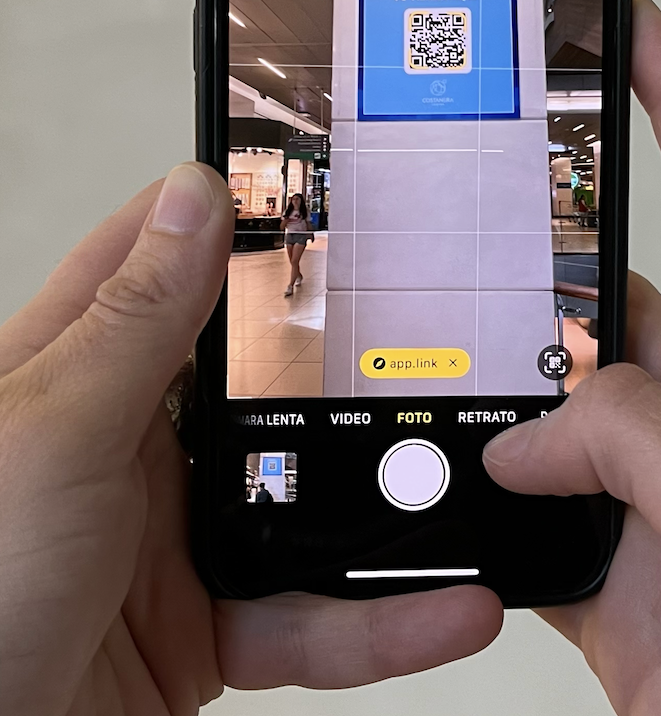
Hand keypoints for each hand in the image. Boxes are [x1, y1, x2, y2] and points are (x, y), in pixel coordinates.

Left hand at [0, 164, 501, 714]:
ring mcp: (169, 540)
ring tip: (465, 476)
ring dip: (386, 500)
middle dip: (341, 356)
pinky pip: (311, 617)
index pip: (155, 264)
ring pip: (303, 498)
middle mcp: (125, 447)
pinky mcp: (205, 629)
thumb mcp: (52, 436)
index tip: (312, 175)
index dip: (227, 216)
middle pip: (257, 377)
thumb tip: (195, 198)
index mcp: (74, 377)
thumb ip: (134, 323)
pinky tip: (444, 608)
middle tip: (431, 316)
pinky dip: (382, 621)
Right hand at [485, 0, 660, 715]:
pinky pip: (531, 526)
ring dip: (499, 402)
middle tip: (466, 204)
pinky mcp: (619, 592)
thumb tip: (532, 438)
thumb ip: (642, 446)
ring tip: (424, 358)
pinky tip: (440, 497)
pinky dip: (481, 512)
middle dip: (549, 261)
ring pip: (560, 418)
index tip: (637, 28)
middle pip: (618, 309)